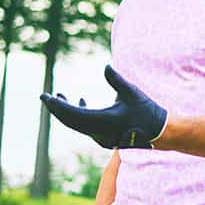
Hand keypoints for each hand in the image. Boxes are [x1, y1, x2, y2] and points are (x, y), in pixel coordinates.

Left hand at [40, 64, 167, 148]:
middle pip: (70, 121)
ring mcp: (101, 137)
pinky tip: (81, 100)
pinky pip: (85, 126)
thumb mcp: (132, 92)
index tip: (45, 96)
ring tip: (58, 95)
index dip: (57, 106)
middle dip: (56, 108)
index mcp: (104, 121)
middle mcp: (99, 132)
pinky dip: (78, 114)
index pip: (73, 114)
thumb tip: (106, 67)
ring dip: (66, 111)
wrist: (160, 132)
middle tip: (44, 96)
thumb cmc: (147, 111)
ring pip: (77, 124)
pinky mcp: (104, 136)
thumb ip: (116, 80)